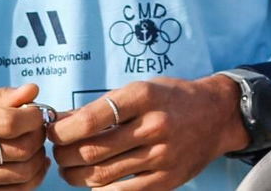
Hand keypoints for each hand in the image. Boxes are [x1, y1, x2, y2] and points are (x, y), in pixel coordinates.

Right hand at [0, 84, 51, 190]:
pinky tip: (31, 165)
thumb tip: (33, 91)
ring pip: (18, 176)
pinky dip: (29, 180)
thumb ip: (2, 95)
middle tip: (40, 130)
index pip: (9, 123)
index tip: (38, 114)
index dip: (33, 119)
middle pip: (17, 151)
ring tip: (36, 147)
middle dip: (38, 139)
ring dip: (37, 160)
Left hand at [49, 76, 247, 190]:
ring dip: (75, 175)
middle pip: (93, 151)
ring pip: (102, 175)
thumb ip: (103, 107)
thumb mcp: (140, 90)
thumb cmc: (171, 98)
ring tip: (69, 168)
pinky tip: (93, 181)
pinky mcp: (167, 180)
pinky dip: (99, 190)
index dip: (63, 130)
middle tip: (57, 152)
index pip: (92, 119)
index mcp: (143, 97)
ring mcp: (162, 156)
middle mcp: (153, 126)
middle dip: (64, 155)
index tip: (53, 132)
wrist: (217, 114)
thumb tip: (61, 122)